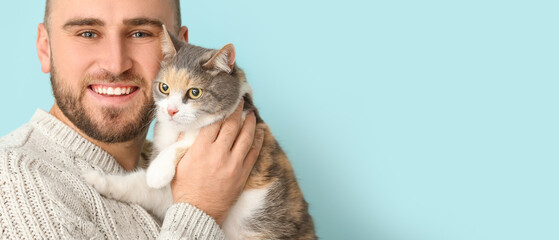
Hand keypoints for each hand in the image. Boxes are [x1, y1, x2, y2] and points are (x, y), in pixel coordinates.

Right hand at [170, 101, 264, 224]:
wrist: (198, 212)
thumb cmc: (185, 188)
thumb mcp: (178, 163)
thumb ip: (183, 143)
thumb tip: (188, 126)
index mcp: (201, 150)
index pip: (213, 123)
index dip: (219, 110)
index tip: (223, 103)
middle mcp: (219, 154)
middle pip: (231, 126)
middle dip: (236, 111)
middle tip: (239, 102)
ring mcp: (233, 164)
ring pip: (246, 137)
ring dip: (250, 123)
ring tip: (251, 114)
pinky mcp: (243, 173)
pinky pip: (254, 152)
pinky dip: (258, 140)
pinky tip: (260, 132)